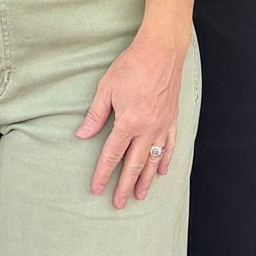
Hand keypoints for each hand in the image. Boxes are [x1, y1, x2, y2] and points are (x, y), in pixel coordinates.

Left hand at [75, 27, 187, 206]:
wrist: (161, 52)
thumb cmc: (132, 66)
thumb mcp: (106, 88)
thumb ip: (95, 115)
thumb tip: (82, 135)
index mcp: (128, 122)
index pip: (112, 155)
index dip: (103, 174)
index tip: (97, 189)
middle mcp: (147, 129)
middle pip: (134, 164)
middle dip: (125, 186)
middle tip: (118, 203)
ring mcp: (162, 126)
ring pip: (153, 160)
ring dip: (146, 180)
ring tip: (140, 195)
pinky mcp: (172, 119)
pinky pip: (170, 145)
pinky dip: (166, 160)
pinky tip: (162, 171)